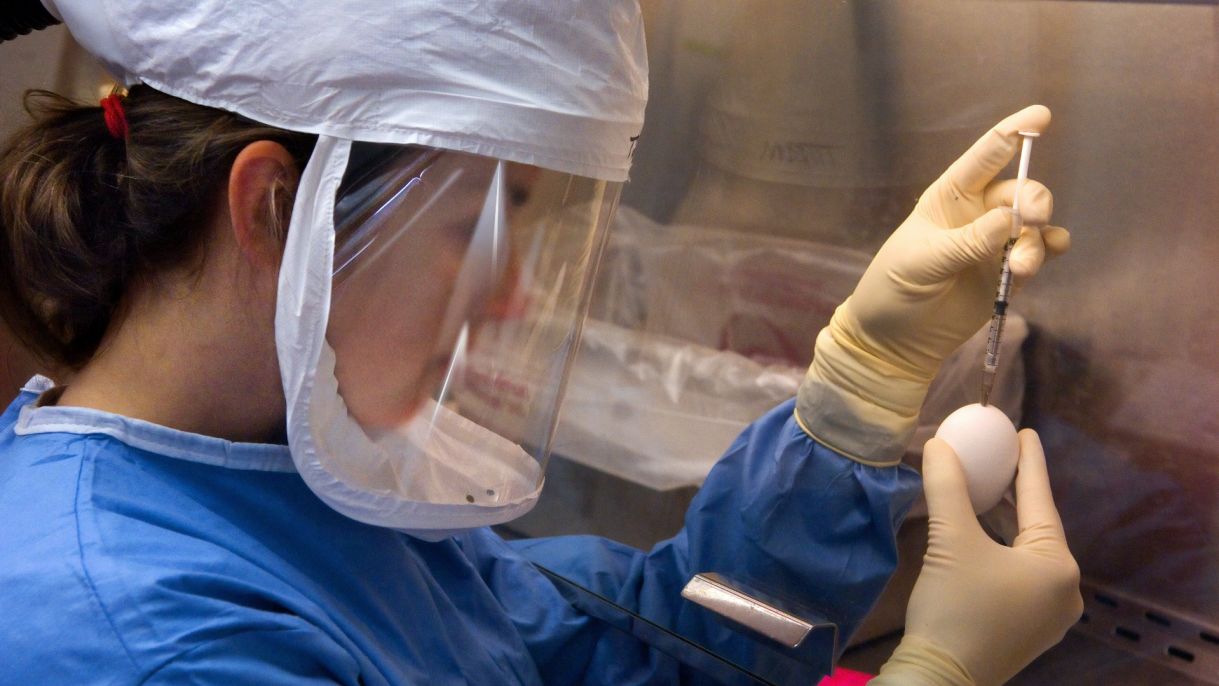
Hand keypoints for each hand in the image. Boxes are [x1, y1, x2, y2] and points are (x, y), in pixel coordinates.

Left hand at [796, 106, 1069, 463]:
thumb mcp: (922, 262)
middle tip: (1033, 219)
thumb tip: (1009, 220)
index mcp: (949, 197)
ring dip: (1037, 240)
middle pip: (1019, 191)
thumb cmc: (894, 289)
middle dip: (1034, 199)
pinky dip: (1050, 251)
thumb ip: (966, 242)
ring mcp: (995, 243)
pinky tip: (1050, 254)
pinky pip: (1040, 252)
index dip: (1013, 133)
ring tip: (1020, 267)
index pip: (985, 156)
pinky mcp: (1007, 273)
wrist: (894, 340)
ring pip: (1034, 224)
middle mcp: (977, 214)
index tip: (1041, 116)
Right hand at [870, 430, 1083, 685]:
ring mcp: (1049, 615)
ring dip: (1006, 522)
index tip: (1024, 430)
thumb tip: (938, 444)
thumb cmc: (955, 608)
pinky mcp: (1028, 629)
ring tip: (987, 490)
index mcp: (1057, 566)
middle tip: (997, 457)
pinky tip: (983, 536)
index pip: (1040, 500)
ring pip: (1027, 552)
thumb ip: (947, 487)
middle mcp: (1065, 590)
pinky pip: (1020, 575)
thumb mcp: (950, 540)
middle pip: (1037, 527)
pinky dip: (1002, 549)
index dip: (1029, 462)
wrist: (940, 678)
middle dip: (1015, 492)